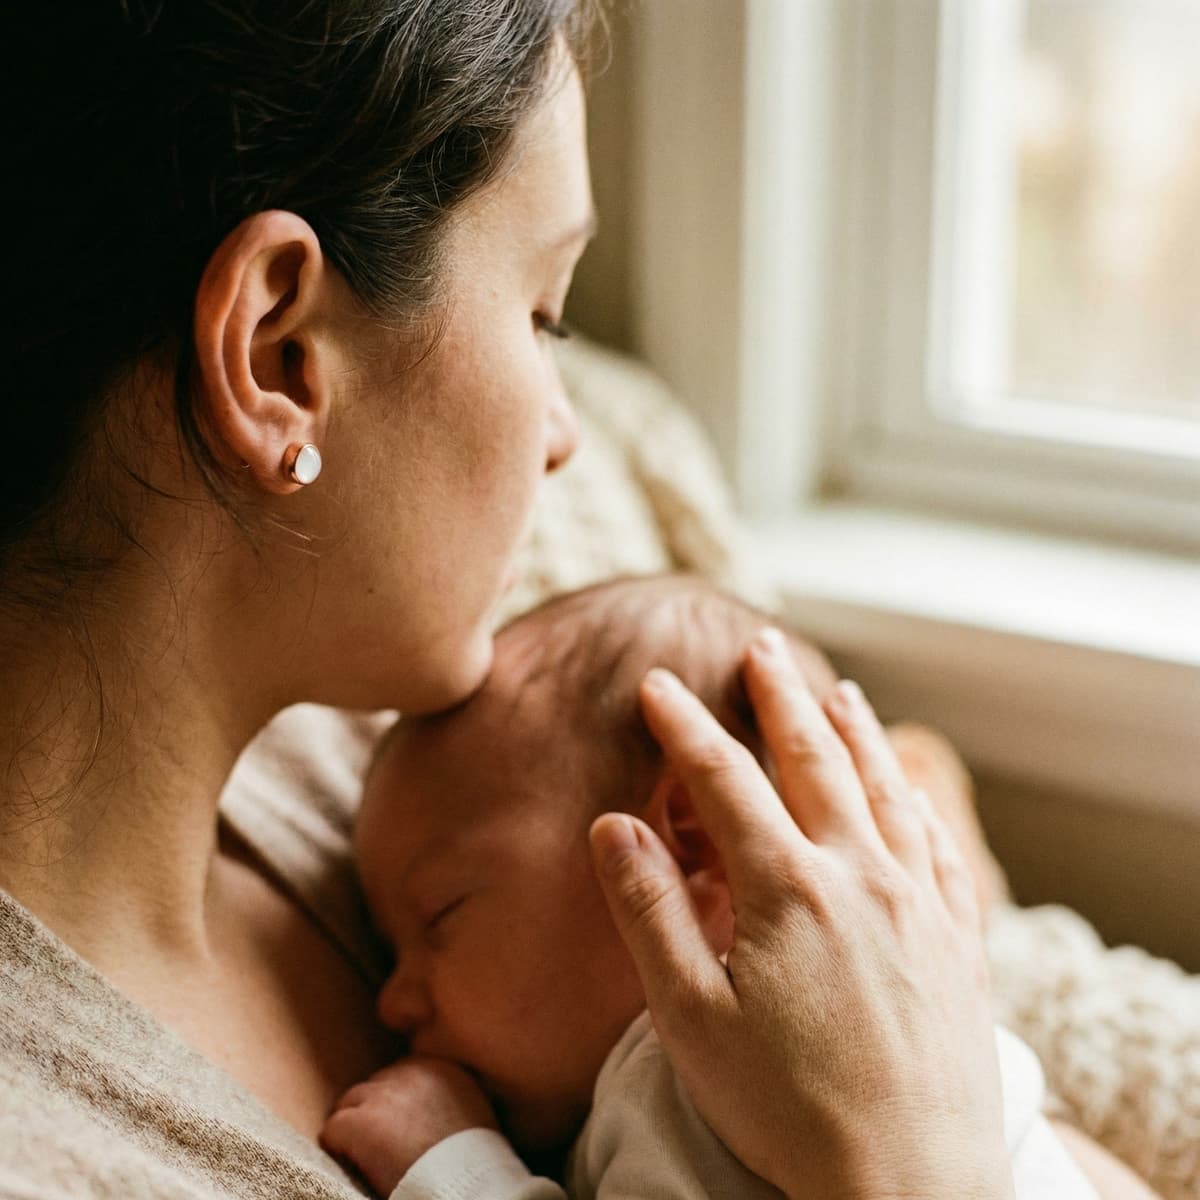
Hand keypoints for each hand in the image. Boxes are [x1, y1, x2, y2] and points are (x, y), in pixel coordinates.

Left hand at [321, 1057, 497, 1196]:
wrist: (463, 1187)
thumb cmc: (470, 1161)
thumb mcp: (470, 1113)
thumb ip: (447, 1097)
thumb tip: (429, 1106)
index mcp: (440, 1068)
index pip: (403, 1072)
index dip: (396, 1102)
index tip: (399, 1127)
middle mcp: (410, 1074)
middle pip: (376, 1085)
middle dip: (376, 1110)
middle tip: (382, 1143)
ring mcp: (383, 1097)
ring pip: (351, 1102)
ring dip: (356, 1126)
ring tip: (363, 1155)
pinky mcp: (360, 1124)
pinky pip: (333, 1128)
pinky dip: (337, 1146)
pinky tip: (349, 1163)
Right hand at [590, 628, 1014, 1199]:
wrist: (911, 1189)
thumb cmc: (789, 1112)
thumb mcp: (690, 1019)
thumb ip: (649, 911)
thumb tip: (612, 822)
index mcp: (790, 888)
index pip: (727, 779)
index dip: (686, 725)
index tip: (658, 684)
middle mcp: (863, 876)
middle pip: (816, 758)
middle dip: (781, 697)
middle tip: (762, 647)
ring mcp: (922, 905)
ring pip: (887, 789)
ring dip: (856, 731)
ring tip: (837, 689)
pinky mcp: (959, 941)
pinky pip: (943, 846)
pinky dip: (920, 799)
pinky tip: (912, 786)